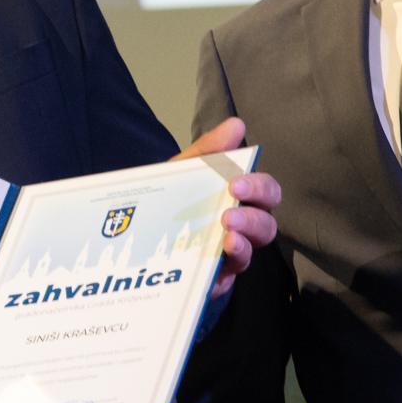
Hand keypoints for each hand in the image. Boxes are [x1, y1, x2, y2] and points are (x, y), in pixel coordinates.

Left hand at [175, 117, 280, 297]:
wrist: (133, 235)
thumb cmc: (170, 199)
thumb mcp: (183, 171)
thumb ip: (208, 150)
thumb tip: (237, 124)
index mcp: (239, 200)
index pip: (266, 193)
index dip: (260, 187)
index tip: (237, 183)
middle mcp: (241, 228)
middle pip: (267, 225)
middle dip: (255, 217)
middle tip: (231, 211)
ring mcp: (229, 255)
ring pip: (253, 251)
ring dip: (244, 239)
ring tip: (226, 232)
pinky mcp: (215, 278)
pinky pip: (230, 276)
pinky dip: (228, 265)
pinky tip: (219, 255)